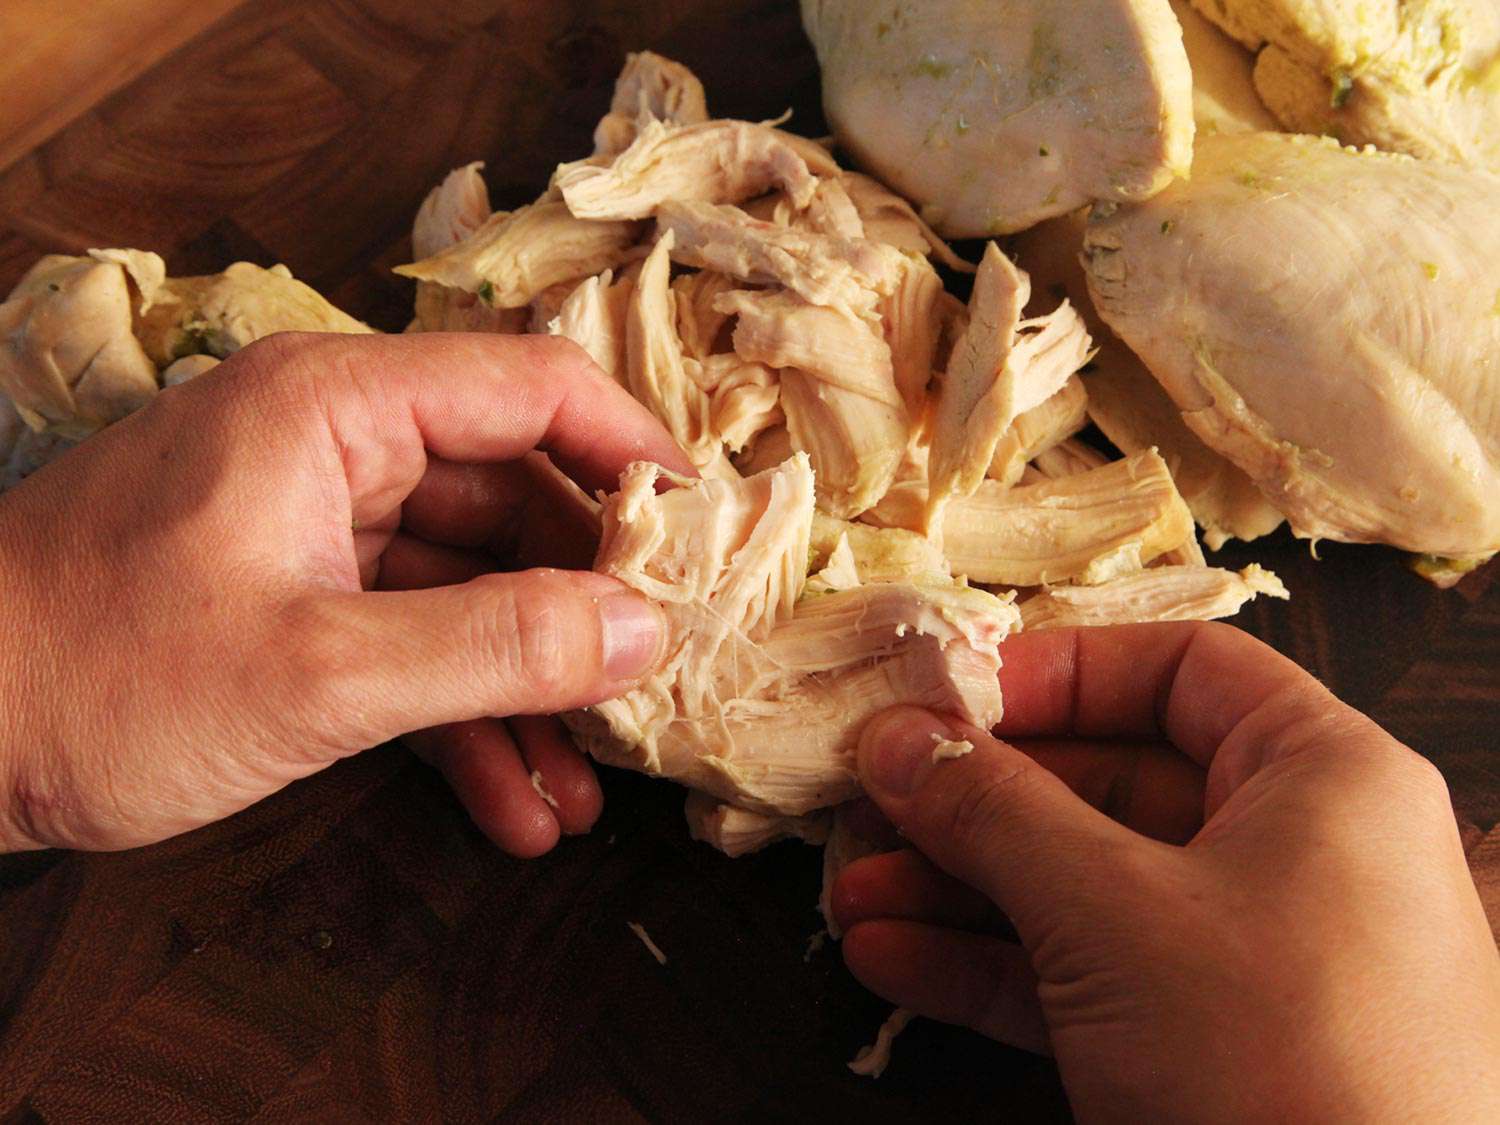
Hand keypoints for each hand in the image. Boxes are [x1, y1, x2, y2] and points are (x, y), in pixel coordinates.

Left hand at [0, 332, 691, 854]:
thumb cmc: (97, 673)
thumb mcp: (321, 670)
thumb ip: (495, 645)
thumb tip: (645, 630)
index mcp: (338, 406)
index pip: (531, 388)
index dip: (633, 451)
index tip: (708, 532)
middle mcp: (335, 446)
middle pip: (513, 495)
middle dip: (585, 603)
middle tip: (654, 682)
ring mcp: (314, 526)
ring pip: (469, 583)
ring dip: (529, 684)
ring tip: (585, 785)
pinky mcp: (294, 600)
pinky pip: (411, 639)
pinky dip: (462, 715)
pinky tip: (514, 806)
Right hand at [835, 623, 1499, 1122]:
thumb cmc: (1272, 1056)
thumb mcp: (1113, 912)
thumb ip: (994, 810)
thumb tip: (897, 737)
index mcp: (1323, 779)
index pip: (1185, 671)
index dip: (1059, 671)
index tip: (947, 694)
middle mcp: (1295, 853)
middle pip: (1110, 780)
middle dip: (974, 798)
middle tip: (868, 797)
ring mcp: (1249, 957)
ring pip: (1083, 884)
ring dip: (960, 886)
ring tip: (852, 889)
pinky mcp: (1208, 1048)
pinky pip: (1087, 975)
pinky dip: (991, 965)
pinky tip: (891, 959)